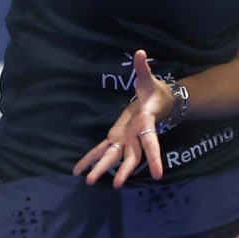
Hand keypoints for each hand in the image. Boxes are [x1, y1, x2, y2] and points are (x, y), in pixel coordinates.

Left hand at [71, 50, 174, 187]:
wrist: (159, 104)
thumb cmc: (155, 92)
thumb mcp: (149, 79)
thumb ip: (143, 68)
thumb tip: (140, 52)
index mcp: (146, 124)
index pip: (151, 143)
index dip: (154, 158)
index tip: (157, 176)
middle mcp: (136, 137)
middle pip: (130, 156)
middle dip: (123, 170)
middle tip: (116, 185)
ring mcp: (127, 140)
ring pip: (115, 158)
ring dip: (103, 168)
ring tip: (89, 182)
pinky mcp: (117, 138)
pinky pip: (103, 150)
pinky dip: (91, 159)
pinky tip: (79, 171)